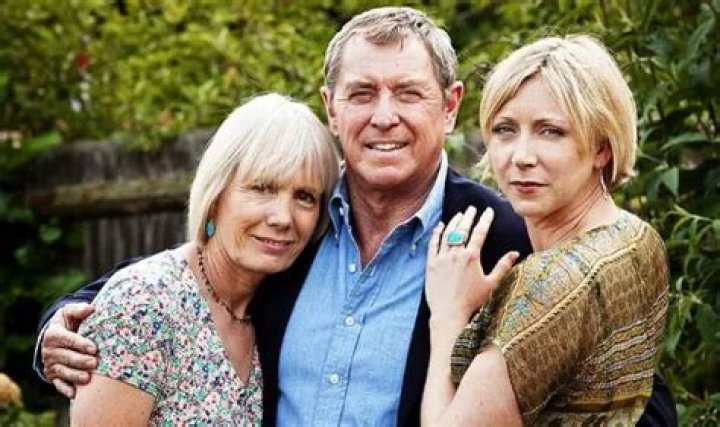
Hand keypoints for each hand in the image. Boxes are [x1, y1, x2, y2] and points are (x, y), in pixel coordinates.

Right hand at [41, 302, 97, 397]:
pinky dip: (65, 389)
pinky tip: (75, 394)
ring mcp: (50, 364)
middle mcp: (49, 351)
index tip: (94, 348)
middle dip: (80, 361)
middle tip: (94, 363)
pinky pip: (58, 384)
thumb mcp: (69, 312)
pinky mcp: (53, 375)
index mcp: (53, 334)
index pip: (68, 339)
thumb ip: (78, 310)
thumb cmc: (68, 322)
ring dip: (75, 376)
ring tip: (88, 378)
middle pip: (66, 357)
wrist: (55, 336)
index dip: (80, 344)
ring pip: (63, 371)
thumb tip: (90, 308)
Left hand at [426, 206, 518, 323]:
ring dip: (454, 222)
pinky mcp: (431, 264)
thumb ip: (503, 266)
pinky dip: (437, 233)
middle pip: (463, 229)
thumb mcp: (491, 284)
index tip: (488, 211)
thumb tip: (515, 253)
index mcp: (471, 257)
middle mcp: (456, 254)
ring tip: (459, 215)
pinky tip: (440, 226)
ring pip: (448, 234)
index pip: (480, 232)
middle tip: (472, 208)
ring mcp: (442, 258)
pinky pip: (433, 244)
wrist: (449, 312)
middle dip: (469, 217)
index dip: (484, 220)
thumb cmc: (472, 301)